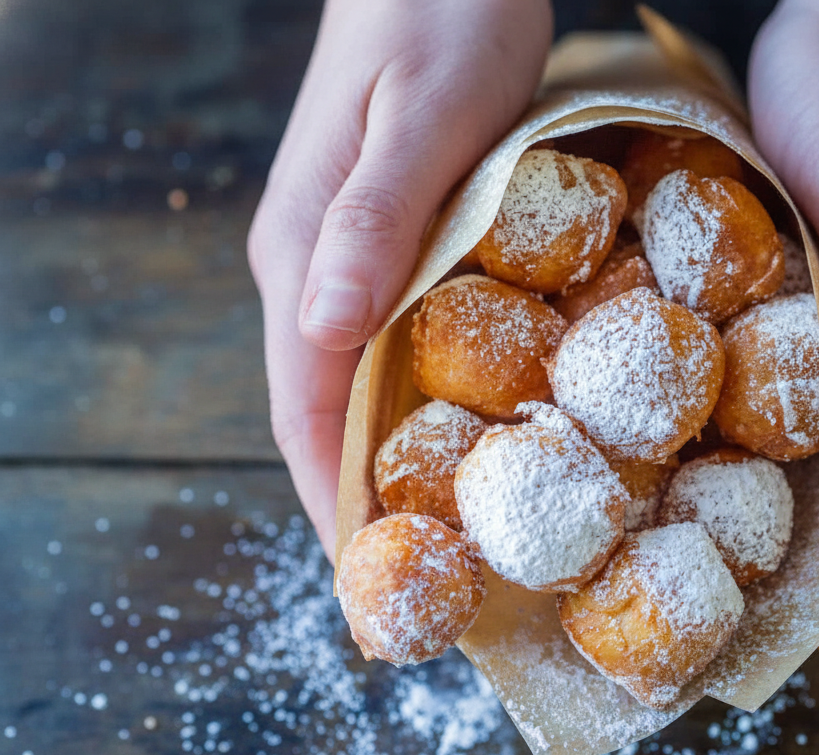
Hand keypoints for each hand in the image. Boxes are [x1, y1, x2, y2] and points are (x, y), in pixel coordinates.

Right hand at [248, 0, 551, 557]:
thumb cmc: (438, 18)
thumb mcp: (421, 119)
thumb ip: (372, 221)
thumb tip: (324, 331)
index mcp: (304, 253)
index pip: (304, 407)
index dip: (336, 500)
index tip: (378, 587)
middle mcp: (312, 267)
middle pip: (325, 411)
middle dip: (367, 499)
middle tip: (431, 584)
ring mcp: (348, 254)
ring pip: (358, 384)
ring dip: (395, 458)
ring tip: (453, 533)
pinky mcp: (389, 240)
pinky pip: (396, 343)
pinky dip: (424, 399)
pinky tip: (468, 430)